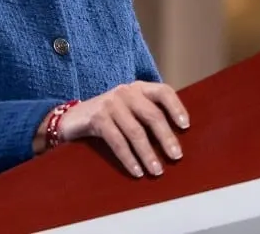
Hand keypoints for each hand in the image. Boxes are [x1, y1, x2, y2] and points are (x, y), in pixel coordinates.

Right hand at [58, 81, 188, 177]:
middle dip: (166, 138)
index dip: (177, 108)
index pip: (163, 92)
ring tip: (157, 170)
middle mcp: (126, 92)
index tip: (186, 126)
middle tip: (176, 156)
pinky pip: (117, 141)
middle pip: (152, 115)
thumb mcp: (130, 109)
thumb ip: (148, 114)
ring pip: (135, 131)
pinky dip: (129, 158)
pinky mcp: (97, 118)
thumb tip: (176, 137)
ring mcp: (110, 104)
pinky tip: (136, 171)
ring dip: (148, 153)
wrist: (73, 118)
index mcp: (139, 88)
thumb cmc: (110, 116)